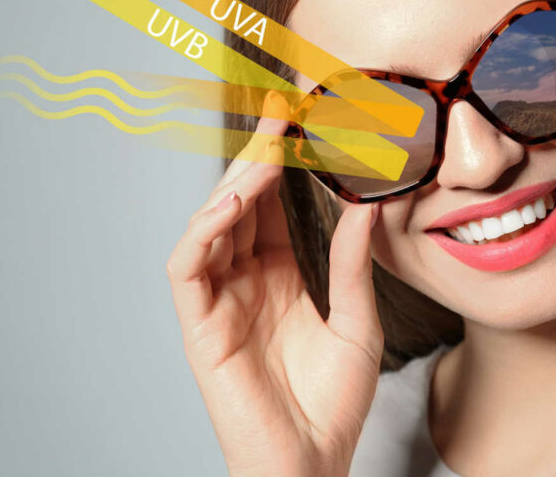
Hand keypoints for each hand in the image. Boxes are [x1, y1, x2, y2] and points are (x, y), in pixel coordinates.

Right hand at [166, 113, 383, 476]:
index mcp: (279, 275)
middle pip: (241, 204)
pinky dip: (202, 231)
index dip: (282, 162)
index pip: (271, 205)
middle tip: (281, 113)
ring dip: (235, 184)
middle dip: (258, 156)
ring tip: (268, 150)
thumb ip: (352, 262)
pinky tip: (232, 204)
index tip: (301, 118)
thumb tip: (369, 204)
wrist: (314, 462)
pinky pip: (186, 268)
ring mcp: (220, 301)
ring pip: (211, 225)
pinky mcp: (200, 327)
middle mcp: (245, 280)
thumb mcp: (356, 319)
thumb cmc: (333, 402)